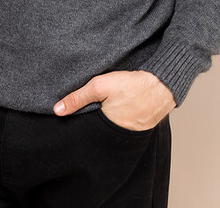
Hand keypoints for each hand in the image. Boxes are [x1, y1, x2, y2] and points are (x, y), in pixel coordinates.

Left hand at [53, 70, 175, 130]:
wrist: (163, 85)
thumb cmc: (132, 86)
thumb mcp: (99, 87)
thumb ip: (78, 98)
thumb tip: (57, 110)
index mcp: (105, 128)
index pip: (85, 133)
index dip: (78, 127)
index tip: (69, 123)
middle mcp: (116, 135)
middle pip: (97, 133)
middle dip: (91, 125)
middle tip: (89, 114)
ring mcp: (130, 131)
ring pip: (110, 128)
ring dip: (105, 120)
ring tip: (104, 109)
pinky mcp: (139, 125)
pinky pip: (123, 123)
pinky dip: (119, 117)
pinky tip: (119, 107)